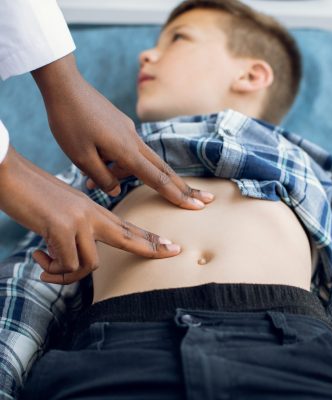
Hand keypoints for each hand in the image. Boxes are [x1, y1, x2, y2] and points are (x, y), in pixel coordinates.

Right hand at [0, 147, 183, 283]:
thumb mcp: (60, 213)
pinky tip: (38, 257)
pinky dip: (52, 270)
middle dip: (153, 247)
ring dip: (66, 274)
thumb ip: (75, 231)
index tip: (170, 245)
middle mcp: (91, 214)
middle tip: (176, 252)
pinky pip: (66, 264)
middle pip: (129, 236)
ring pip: (90, 264)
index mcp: (92, 210)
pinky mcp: (61, 227)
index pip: (127, 227)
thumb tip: (76, 256)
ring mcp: (79, 220)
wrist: (9, 175)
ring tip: (46, 267)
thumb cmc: (31, 195)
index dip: (150, 238)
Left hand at [31, 53, 214, 208]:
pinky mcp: (123, 126)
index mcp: (126, 151)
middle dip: (185, 187)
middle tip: (205, 199)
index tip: (196, 206)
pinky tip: (96, 159)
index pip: (158, 179)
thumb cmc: (69, 122)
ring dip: (129, 175)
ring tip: (89, 177)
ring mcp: (130, 132)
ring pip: (143, 160)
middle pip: (165, 169)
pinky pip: (128, 149)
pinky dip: (119, 162)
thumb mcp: (80, 157)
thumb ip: (102, 178)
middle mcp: (135, 141)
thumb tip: (116, 191)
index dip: (177, 195)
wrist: (65, 86)